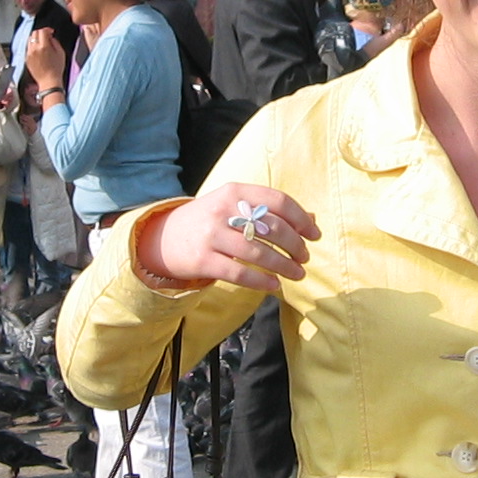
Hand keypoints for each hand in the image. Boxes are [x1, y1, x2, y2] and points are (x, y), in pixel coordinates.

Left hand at [24, 27, 65, 94]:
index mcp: (44, 46)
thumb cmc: (56, 69)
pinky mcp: (27, 58)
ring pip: (30, 39)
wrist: (48, 81)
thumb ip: (55, 42)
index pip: (42, 31)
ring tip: (42, 44)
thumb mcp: (61, 53)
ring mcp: (29, 54)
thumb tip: (50, 37)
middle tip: (46, 36)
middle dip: (41, 33)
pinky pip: (28, 48)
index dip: (47, 29)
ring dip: (36, 38)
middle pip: (34, 33)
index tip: (51, 32)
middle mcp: (34, 49)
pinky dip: (33, 46)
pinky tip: (39, 51)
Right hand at [143, 187, 320, 292]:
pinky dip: (262, 281)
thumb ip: (268, 210)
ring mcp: (211, 235)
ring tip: (297, 274)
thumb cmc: (208, 221)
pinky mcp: (203, 260)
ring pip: (259, 254)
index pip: (278, 201)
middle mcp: (223, 210)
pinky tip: (274, 285)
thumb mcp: (233, 206)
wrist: (163, 238)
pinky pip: (240, 273)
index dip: (302, 219)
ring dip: (284, 266)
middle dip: (296, 246)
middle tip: (305, 257)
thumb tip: (312, 219)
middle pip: (273, 228)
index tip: (315, 235)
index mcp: (234, 191)